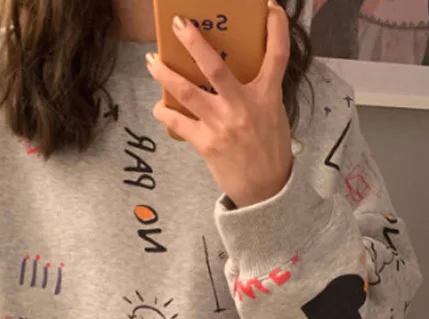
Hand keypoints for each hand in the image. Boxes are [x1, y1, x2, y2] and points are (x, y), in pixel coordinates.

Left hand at [147, 1, 293, 208]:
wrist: (264, 190)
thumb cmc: (270, 151)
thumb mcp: (275, 116)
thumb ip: (260, 93)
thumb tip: (238, 75)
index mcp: (267, 96)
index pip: (277, 55)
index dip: (275, 29)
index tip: (270, 7)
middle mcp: (243, 106)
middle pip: (216, 67)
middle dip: (194, 42)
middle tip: (178, 24)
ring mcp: (222, 124)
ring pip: (187, 92)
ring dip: (166, 75)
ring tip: (152, 62)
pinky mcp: (206, 143)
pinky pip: (179, 123)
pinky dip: (166, 113)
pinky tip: (159, 107)